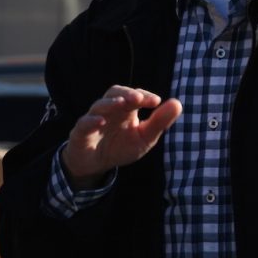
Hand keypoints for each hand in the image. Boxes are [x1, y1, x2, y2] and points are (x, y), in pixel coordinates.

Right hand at [61, 86, 181, 189]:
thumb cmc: (120, 147)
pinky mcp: (80, 132)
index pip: (134, 95)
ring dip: (110, 103)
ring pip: (99, 105)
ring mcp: (93, 119)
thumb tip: (177, 103)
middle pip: (115, 92)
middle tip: (138, 98)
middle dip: (126, 93)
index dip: (144, 96)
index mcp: (126, 109)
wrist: (96, 165)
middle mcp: (109, 109)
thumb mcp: (144, 138)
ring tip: (122, 104)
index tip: (155, 102)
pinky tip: (101, 121)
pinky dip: (91, 120)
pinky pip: (84, 123)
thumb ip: (159, 122)